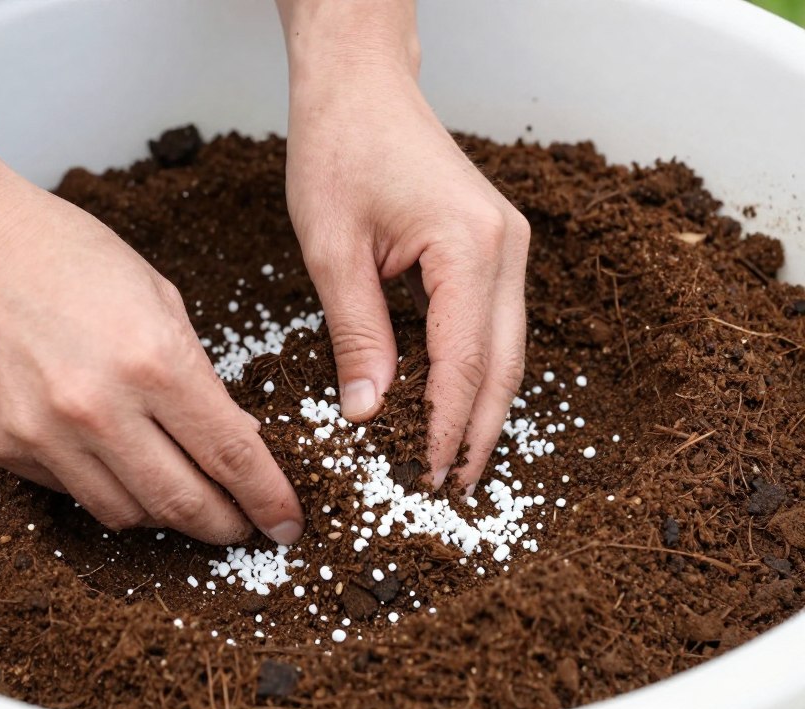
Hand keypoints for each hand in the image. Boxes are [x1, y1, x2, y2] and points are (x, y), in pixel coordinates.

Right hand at [0, 54, 302, 543]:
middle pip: (183, 502)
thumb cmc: (67, 253)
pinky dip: (109, 489)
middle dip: (226, 525)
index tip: (287, 522)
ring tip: (186, 497)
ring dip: (168, 514)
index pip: (231, 455)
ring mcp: (43, 434)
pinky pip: (73, 494)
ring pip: (128, 513)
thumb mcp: (159, 297)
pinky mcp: (2, 447)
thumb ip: (198, 374)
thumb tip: (234, 437)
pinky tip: (121, 465)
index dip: (268, 497)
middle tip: (245, 527)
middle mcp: (99, 408)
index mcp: (153, 360)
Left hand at [279, 4, 529, 492]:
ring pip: (507, 349)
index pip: (465, 363)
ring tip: (457, 459)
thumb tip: (367, 412)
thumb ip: (357, 336)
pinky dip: (478, 370)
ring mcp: (507, 245)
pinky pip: (494, 323)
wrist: (361, 87)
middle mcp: (505, 248)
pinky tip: (456, 401)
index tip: (426, 476)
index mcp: (469, 248)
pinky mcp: (492, 247)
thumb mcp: (333, 251)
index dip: (445, 426)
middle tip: (455, 489)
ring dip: (482, 406)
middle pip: (504, 365)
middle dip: (478, 431)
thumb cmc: (340, 149)